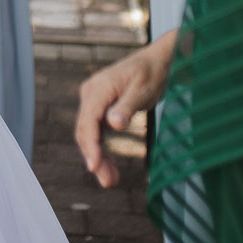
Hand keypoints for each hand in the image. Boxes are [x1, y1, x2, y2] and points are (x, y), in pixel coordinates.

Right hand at [75, 38, 170, 188]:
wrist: (157, 60)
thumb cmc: (152, 73)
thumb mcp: (144, 90)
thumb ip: (127, 107)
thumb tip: (113, 124)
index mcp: (98, 88)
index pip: (88, 121)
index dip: (90, 146)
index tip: (94, 167)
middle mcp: (91, 93)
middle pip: (85, 130)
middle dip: (94, 158)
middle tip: (108, 182)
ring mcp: (93, 100)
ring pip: (89, 134)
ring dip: (98, 157)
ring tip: (111, 181)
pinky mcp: (100, 106)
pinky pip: (96, 131)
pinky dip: (102, 149)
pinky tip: (110, 166)